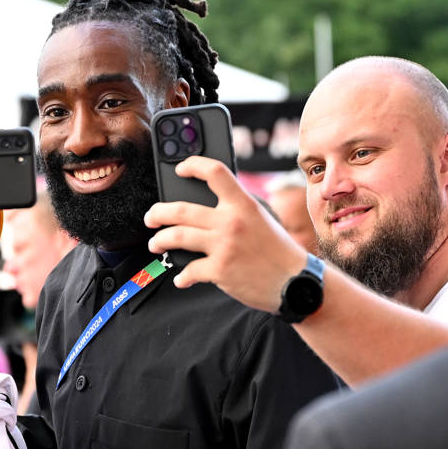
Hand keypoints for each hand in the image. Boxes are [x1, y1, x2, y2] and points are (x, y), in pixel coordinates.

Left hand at [144, 156, 307, 312]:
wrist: (296, 283)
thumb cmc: (277, 250)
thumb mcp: (261, 219)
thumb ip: (235, 209)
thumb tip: (203, 206)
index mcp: (243, 204)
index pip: (215, 172)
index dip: (193, 165)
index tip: (180, 169)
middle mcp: (231, 222)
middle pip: (180, 209)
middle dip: (157, 213)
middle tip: (151, 217)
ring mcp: (223, 246)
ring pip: (175, 237)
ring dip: (159, 241)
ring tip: (155, 244)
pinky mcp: (219, 271)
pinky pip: (188, 271)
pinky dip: (182, 276)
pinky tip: (182, 278)